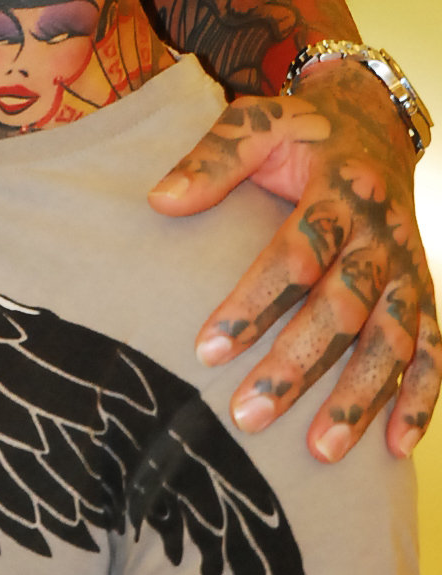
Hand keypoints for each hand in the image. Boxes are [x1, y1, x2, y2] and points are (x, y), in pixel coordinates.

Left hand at [148, 63, 438, 461]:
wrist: (375, 122)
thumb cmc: (301, 131)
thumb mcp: (256, 122)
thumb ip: (212, 159)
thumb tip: (160, 200)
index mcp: (338, 192)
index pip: (296, 255)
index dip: (253, 304)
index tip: (207, 350)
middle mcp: (381, 235)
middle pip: (343, 308)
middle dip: (297, 366)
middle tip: (248, 415)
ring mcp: (409, 267)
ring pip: (393, 340)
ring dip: (360, 398)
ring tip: (320, 452)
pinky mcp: (425, 289)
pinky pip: (434, 348)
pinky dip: (422, 398)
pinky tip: (397, 447)